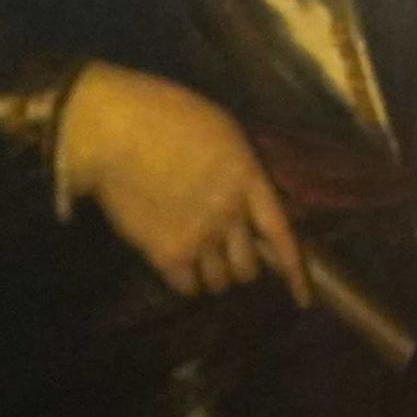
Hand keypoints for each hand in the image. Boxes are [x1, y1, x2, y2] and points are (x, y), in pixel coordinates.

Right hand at [54, 63, 312, 305]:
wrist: (113, 130)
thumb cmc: (165, 117)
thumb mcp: (222, 133)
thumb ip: (240, 172)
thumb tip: (248, 202)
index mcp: (248, 179)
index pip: (281, 234)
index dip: (294, 271)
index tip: (303, 299)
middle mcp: (230, 214)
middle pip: (249, 267)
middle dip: (240, 266)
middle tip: (224, 255)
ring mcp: (199, 236)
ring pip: (220, 282)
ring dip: (213, 275)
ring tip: (198, 258)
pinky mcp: (165, 252)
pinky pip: (188, 287)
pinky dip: (186, 282)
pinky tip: (178, 266)